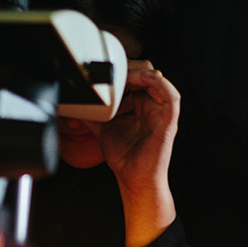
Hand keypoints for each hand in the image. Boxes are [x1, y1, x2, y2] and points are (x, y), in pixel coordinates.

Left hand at [89, 61, 179, 194]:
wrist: (134, 180)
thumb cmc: (124, 158)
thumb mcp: (102, 129)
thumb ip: (92, 115)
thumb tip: (75, 104)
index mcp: (141, 106)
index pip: (135, 77)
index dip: (122, 69)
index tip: (104, 70)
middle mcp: (153, 106)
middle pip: (146, 72)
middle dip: (128, 66)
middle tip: (110, 70)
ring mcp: (162, 113)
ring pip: (158, 79)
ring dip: (140, 72)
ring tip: (122, 75)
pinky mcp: (168, 122)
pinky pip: (172, 96)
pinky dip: (159, 84)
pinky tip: (143, 80)